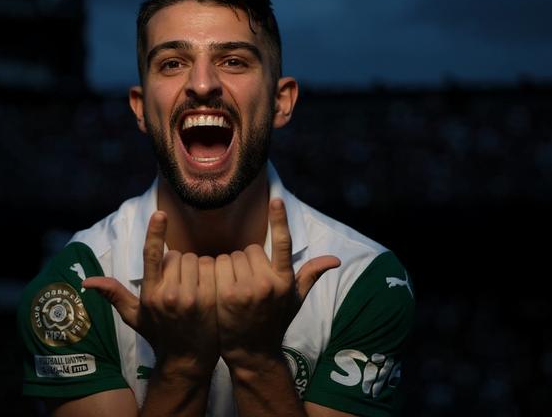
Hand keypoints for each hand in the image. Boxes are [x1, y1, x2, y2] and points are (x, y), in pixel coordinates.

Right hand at [83, 212, 218, 374]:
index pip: (152, 256)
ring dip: (196, 267)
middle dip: (179, 264)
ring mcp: (190, 297)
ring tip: (193, 287)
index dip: (154, 233)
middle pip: (177, 255)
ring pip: (195, 259)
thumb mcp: (134, 316)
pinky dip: (211, 271)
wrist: (187, 360)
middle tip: (180, 285)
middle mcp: (167, 295)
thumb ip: (114, 294)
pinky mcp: (209, 299)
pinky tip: (208, 287)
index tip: (160, 213)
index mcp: (149, 294)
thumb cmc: (159, 335)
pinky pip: (212, 268)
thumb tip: (86, 281)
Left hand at [214, 198, 340, 367]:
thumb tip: (336, 260)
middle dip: (246, 262)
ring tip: (234, 289)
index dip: (280, 220)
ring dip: (230, 267)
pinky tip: (218, 289)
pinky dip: (215, 272)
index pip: (284, 244)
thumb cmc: (274, 322)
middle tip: (247, 285)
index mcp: (285, 281)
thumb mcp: (295, 300)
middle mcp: (268, 283)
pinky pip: (216, 266)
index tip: (276, 199)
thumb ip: (310, 275)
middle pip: (250, 250)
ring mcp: (246, 289)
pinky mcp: (225, 295)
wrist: (252, 353)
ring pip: (231, 256)